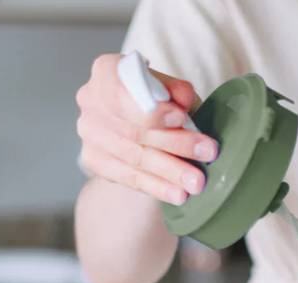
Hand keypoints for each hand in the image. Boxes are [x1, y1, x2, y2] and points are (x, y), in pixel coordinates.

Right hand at [76, 53, 217, 204]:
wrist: (136, 120)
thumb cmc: (157, 98)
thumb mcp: (170, 87)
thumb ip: (176, 90)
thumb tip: (183, 99)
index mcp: (106, 71)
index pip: (123, 94)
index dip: (152, 110)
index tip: (181, 119)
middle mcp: (91, 101)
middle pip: (135, 130)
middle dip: (176, 144)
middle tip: (207, 154)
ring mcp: (90, 133)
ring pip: (134, 158)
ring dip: (170, 172)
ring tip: (196, 183)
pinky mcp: (94, 160)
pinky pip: (128, 177)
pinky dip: (156, 187)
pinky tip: (177, 194)